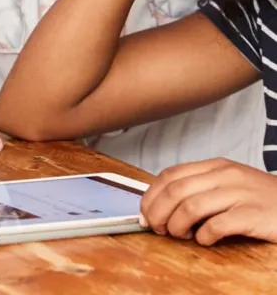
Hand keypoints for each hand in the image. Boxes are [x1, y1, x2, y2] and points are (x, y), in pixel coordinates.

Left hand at [140, 158, 276, 245]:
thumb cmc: (261, 199)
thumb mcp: (229, 184)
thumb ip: (200, 188)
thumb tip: (164, 205)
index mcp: (215, 166)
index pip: (170, 174)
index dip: (151, 195)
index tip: (144, 213)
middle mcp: (224, 175)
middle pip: (175, 190)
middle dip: (158, 212)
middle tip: (157, 228)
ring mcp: (239, 193)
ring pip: (190, 207)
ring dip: (176, 225)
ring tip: (180, 235)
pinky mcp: (252, 215)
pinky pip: (217, 225)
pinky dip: (204, 236)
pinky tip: (205, 240)